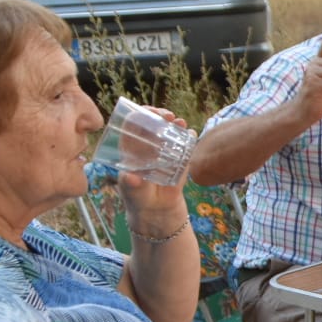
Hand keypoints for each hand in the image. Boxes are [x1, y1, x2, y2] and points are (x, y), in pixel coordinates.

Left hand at [116, 108, 190, 222]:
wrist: (157, 208)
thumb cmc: (138, 197)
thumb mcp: (132, 190)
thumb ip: (131, 184)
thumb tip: (131, 178)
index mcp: (132, 147)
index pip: (133, 124)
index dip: (140, 115)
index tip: (148, 113)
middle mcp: (148, 145)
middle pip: (153, 122)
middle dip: (160, 115)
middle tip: (168, 116)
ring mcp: (165, 150)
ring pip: (169, 130)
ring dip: (175, 123)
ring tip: (180, 123)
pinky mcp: (179, 157)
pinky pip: (185, 143)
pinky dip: (189, 136)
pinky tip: (191, 133)